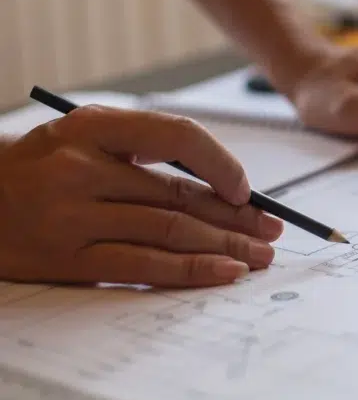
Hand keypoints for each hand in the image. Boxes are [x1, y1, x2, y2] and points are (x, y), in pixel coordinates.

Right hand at [0, 106, 283, 287]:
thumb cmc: (42, 166)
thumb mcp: (85, 136)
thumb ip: (144, 150)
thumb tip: (222, 185)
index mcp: (94, 127)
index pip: (176, 137)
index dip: (221, 164)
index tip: (246, 190)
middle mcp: (83, 168)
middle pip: (180, 194)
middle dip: (235, 216)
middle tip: (273, 230)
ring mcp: (73, 216)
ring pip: (169, 230)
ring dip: (224, 246)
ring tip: (258, 256)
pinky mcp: (67, 259)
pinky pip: (142, 266)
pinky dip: (189, 271)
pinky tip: (223, 272)